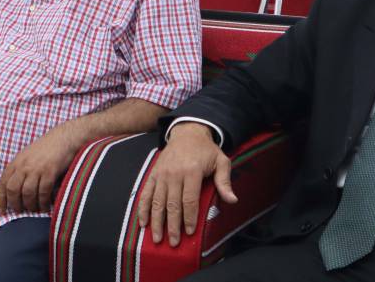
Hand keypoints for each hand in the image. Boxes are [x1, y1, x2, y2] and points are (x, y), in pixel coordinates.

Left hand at [0, 125, 79, 214]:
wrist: (65, 138)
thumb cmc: (47, 148)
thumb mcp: (27, 155)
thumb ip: (20, 170)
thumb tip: (15, 190)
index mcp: (16, 162)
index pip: (3, 183)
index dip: (1, 199)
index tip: (1, 211)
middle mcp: (24, 165)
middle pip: (13, 190)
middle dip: (15, 204)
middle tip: (20, 211)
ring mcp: (37, 169)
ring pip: (28, 193)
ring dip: (30, 205)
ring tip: (34, 209)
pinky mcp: (50, 172)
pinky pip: (44, 192)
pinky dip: (43, 202)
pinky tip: (45, 206)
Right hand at [135, 122, 235, 246]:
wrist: (187, 132)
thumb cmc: (206, 150)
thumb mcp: (221, 161)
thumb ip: (225, 181)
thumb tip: (232, 200)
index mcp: (191, 171)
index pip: (189, 200)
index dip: (189, 218)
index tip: (190, 233)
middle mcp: (174, 174)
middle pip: (172, 205)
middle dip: (172, 226)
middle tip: (174, 243)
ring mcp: (161, 174)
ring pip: (157, 202)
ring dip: (156, 222)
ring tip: (156, 239)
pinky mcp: (153, 174)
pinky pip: (145, 194)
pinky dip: (142, 209)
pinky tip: (142, 223)